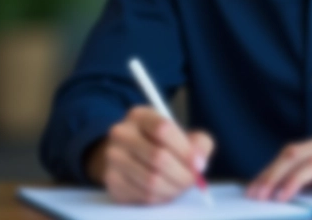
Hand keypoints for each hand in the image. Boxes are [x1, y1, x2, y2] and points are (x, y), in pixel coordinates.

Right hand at [86, 106, 214, 203]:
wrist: (130, 157)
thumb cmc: (163, 145)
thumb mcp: (183, 135)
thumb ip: (199, 143)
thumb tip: (199, 162)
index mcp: (140, 115)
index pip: (163, 129)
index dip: (185, 149)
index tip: (199, 164)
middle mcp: (121, 133)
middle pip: (158, 157)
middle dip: (182, 173)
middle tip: (192, 179)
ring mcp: (113, 156)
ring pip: (151, 180)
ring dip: (173, 187)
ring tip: (179, 185)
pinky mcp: (112, 179)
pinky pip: (143, 195)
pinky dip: (160, 197)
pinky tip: (165, 190)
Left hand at [246, 128, 311, 201]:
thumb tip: (306, 192)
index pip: (296, 152)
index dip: (274, 168)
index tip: (259, 186)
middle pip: (291, 152)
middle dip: (268, 173)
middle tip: (252, 193)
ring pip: (298, 157)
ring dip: (275, 177)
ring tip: (263, 196)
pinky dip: (295, 180)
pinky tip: (285, 194)